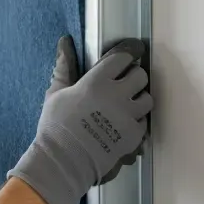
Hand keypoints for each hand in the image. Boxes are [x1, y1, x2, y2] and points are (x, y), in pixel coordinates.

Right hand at [8, 36, 151, 203]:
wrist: (63, 162)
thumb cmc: (56, 126)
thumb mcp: (56, 92)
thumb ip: (65, 66)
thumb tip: (65, 42)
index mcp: (97, 81)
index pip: (123, 57)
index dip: (129, 52)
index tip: (131, 52)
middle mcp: (116, 96)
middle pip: (140, 75)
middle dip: (134, 76)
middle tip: (125, 82)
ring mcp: (127, 117)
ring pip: (147, 99)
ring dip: (139, 98)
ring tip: (126, 104)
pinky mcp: (133, 136)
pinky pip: (144, 122)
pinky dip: (137, 121)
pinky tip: (124, 123)